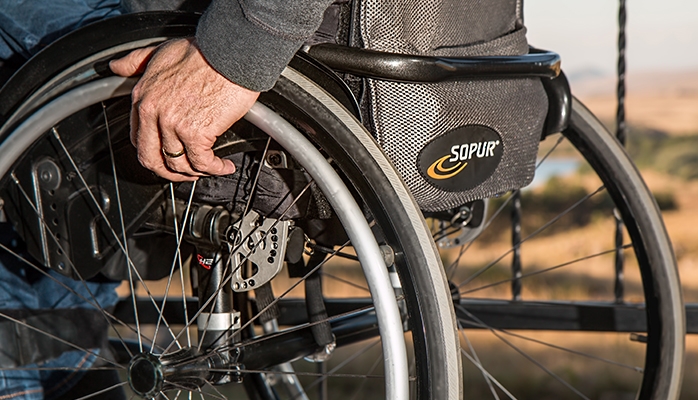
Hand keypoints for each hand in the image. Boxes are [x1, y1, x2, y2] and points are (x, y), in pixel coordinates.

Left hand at [109, 38, 259, 181]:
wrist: (230, 53)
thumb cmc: (204, 51)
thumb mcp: (161, 50)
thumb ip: (137, 61)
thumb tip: (117, 66)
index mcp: (143, 96)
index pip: (139, 139)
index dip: (154, 153)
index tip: (168, 155)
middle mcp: (154, 113)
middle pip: (152, 159)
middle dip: (169, 173)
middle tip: (186, 173)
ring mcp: (174, 125)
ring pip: (178, 165)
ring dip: (196, 173)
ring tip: (210, 168)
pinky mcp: (196, 132)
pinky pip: (202, 163)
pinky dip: (215, 169)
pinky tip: (224, 165)